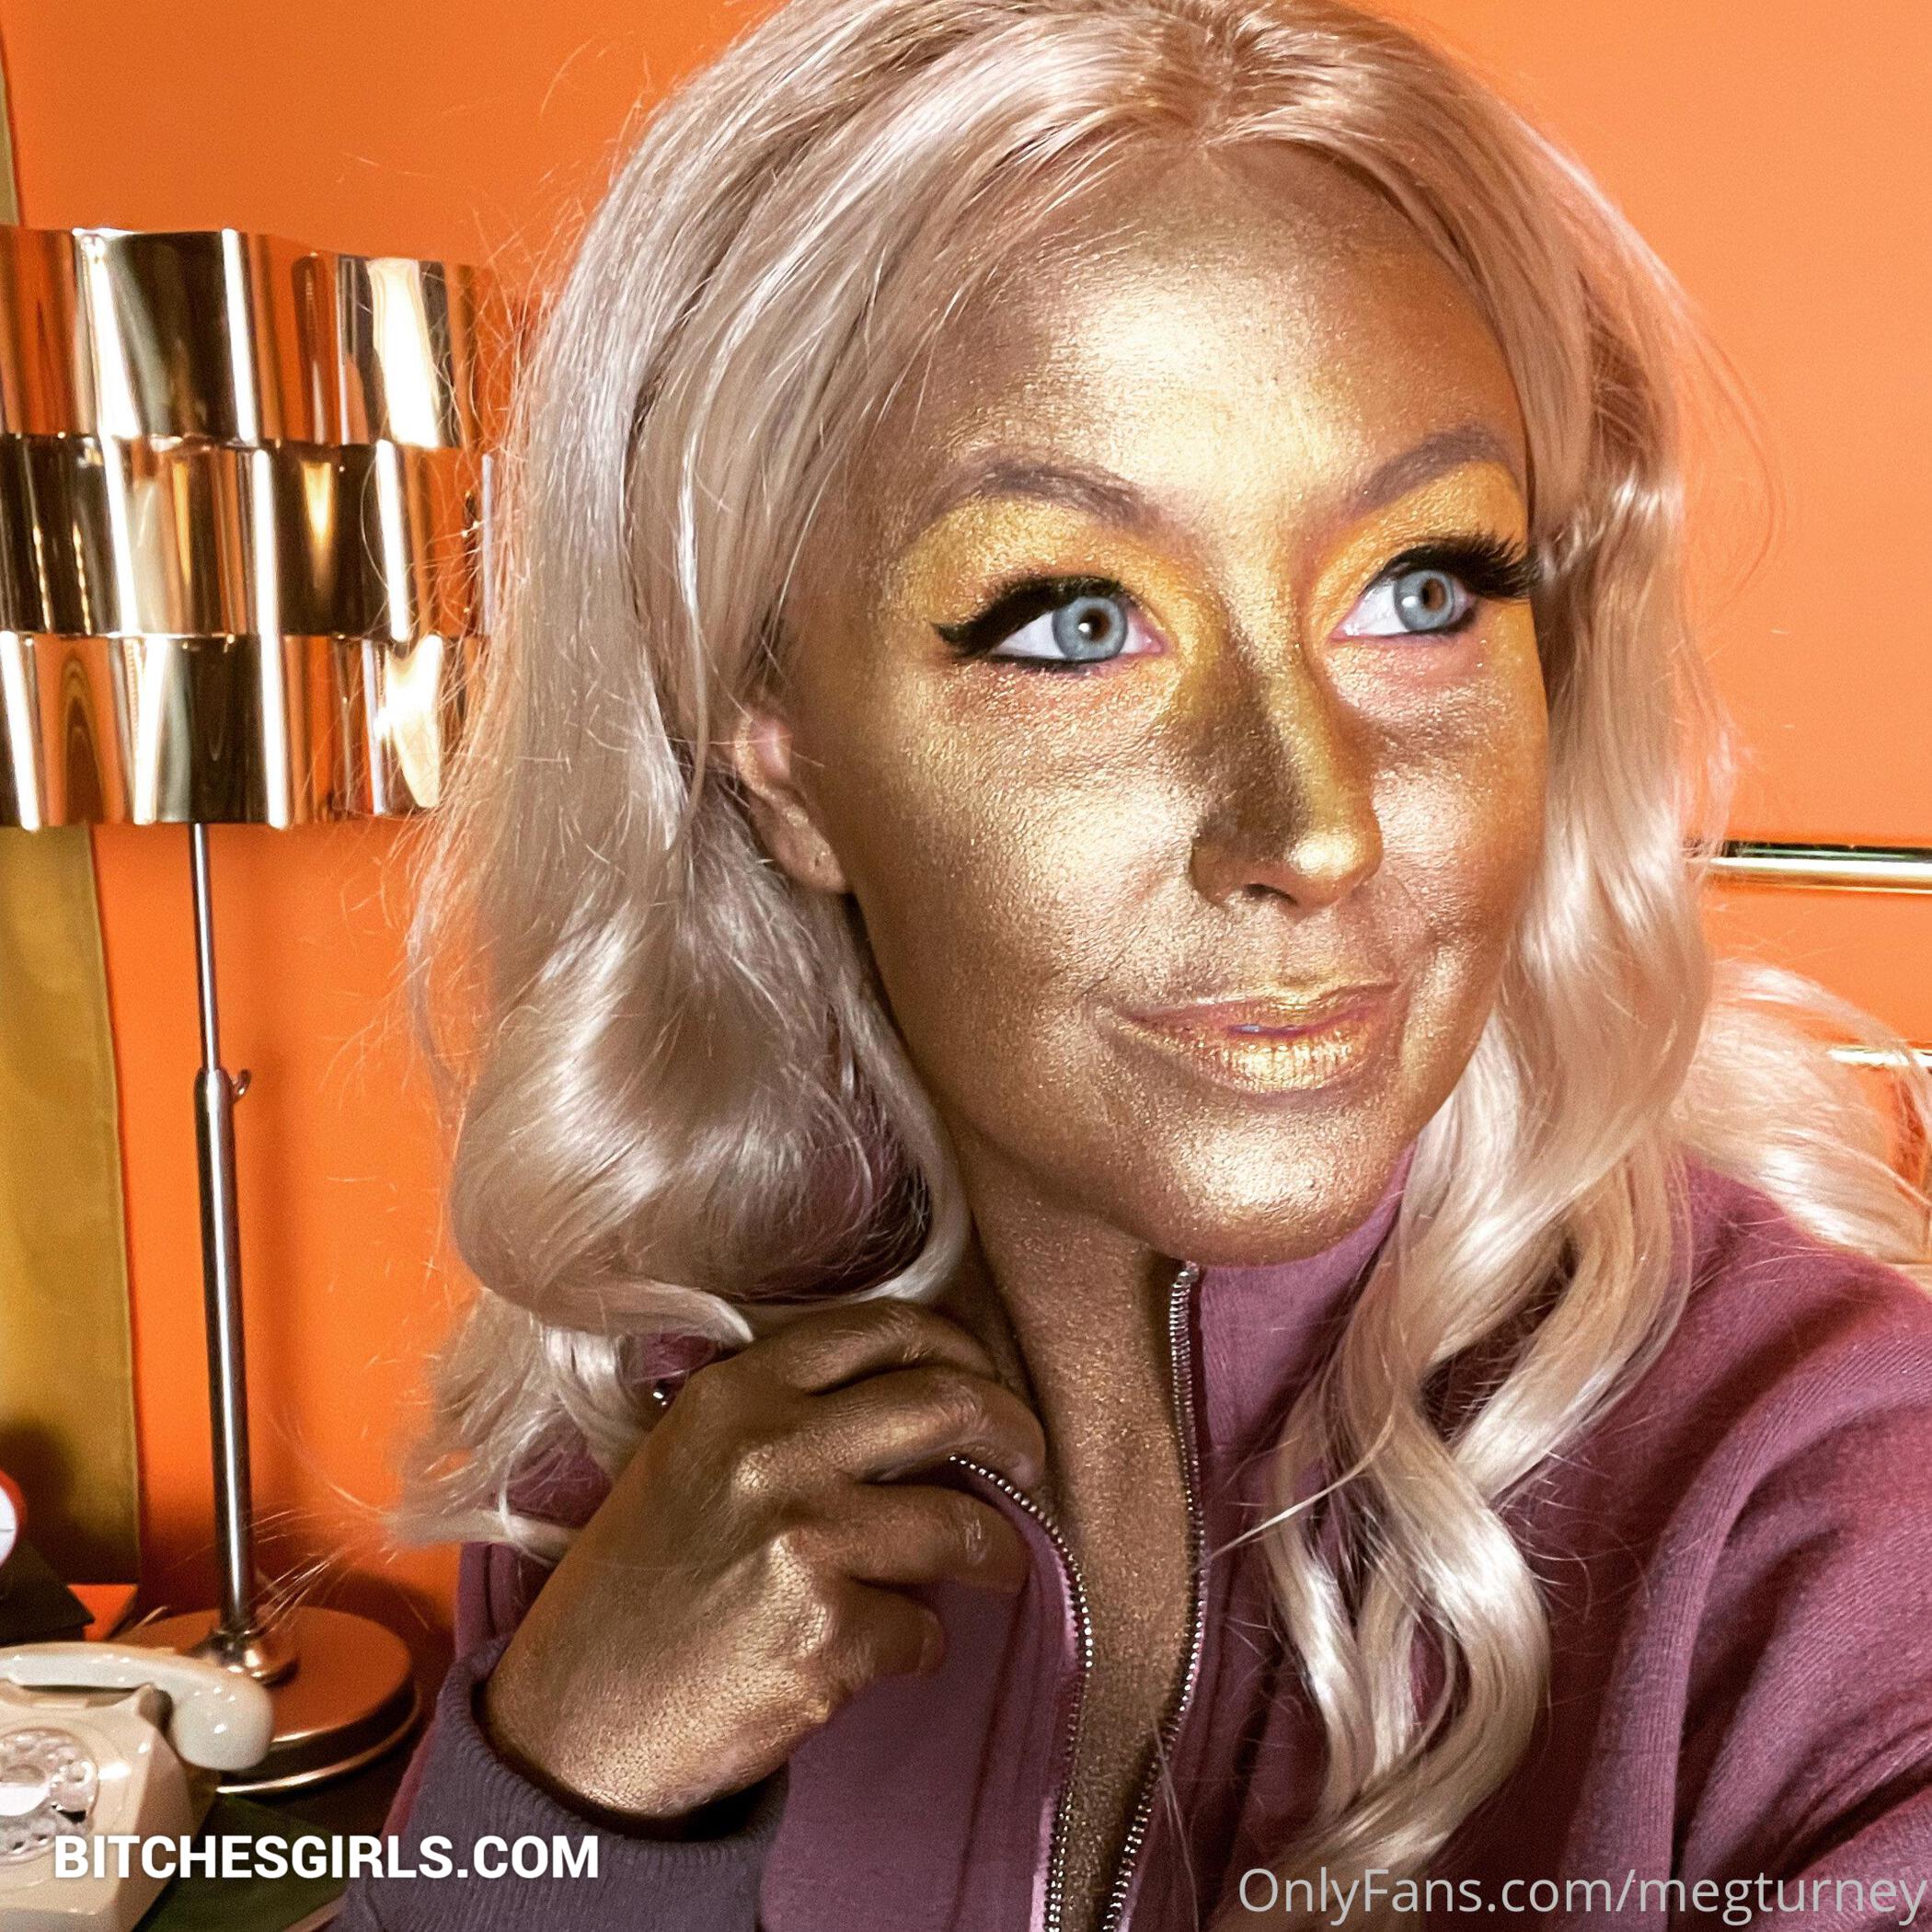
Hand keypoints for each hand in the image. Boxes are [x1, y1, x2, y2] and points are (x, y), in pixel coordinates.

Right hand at [478, 1299, 1045, 1826]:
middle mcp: (773, 1449)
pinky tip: (880, 1653)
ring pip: (961, 1524)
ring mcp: (803, 1540)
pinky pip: (924, 1631)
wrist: (575, 1725)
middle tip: (1032, 1459)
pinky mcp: (827, 1634)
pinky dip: (919, 1647)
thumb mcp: (689, 1458)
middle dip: (1015, 1430)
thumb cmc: (639, 1589)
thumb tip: (923, 1397)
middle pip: (950, 1402)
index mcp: (738, 1392)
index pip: (887, 1328)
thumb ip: (788, 1415)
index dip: (961, 1351)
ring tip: (995, 1567)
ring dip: (997, 1552)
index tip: (987, 1382)